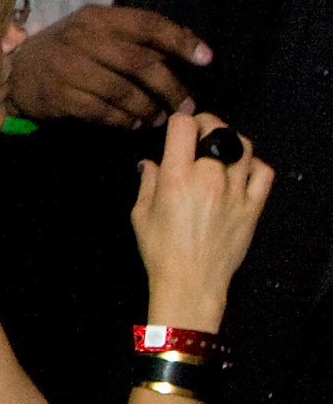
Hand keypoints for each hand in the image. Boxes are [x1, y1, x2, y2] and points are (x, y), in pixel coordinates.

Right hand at [6, 5, 208, 126]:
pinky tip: (134, 125)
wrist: (12, 73)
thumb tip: (183, 48)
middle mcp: (82, 39)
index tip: (206, 59)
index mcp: (97, 18)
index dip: (181, 41)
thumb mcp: (93, 31)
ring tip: (160, 118)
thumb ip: (131, 36)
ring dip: (148, 108)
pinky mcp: (59, 97)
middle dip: (170, 87)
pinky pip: (102, 112)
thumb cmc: (65, 51)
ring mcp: (68, 68)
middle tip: (187, 105)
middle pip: (140, 63)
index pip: (148, 25)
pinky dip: (124, 121)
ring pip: (123, 91)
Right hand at [128, 105, 272, 329]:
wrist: (191, 281)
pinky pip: (263, 171)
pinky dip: (253, 164)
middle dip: (205, 125)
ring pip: (243, 145)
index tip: (178, 128)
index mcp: (177, 177)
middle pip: (217, 129)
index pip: (184, 126)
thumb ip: (147, 183)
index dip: (180, 121)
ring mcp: (235, 190)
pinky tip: (241, 170)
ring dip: (230, 141)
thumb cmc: (163, 253)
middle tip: (198, 134)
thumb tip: (151, 164)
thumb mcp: (140, 215)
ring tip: (220, 150)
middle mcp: (208, 178)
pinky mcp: (253, 205)